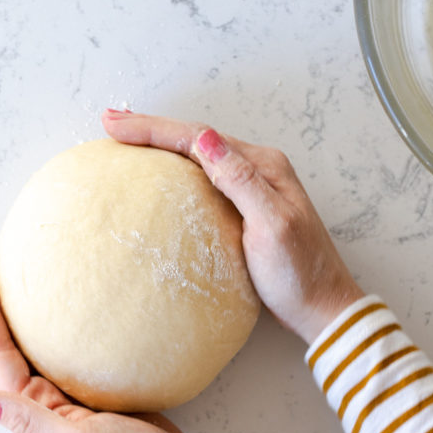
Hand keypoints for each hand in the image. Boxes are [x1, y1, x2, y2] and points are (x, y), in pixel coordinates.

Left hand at [0, 268, 209, 432]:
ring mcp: (72, 394)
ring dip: (21, 316)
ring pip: (37, 346)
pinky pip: (71, 351)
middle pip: (10, 346)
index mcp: (34, 410)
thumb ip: (30, 421)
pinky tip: (69, 307)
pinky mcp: (100, 388)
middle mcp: (45, 400)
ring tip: (12, 280)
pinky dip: (62, 327)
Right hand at [102, 110, 363, 344]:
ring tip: (125, 137)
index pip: (199, 137)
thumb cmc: (299, 275)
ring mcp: (251, 187)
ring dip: (160, 143)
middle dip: (150, 128)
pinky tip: (157, 171)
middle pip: (195, 138)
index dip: (154, 129)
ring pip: (196, 154)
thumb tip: (205, 138)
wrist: (323, 308)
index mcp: (263, 166)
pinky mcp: (243, 208)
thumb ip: (240, 180)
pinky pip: (201, 177)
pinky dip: (173, 167)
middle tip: (109, 123)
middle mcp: (258, 168)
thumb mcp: (271, 226)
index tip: (115, 125)